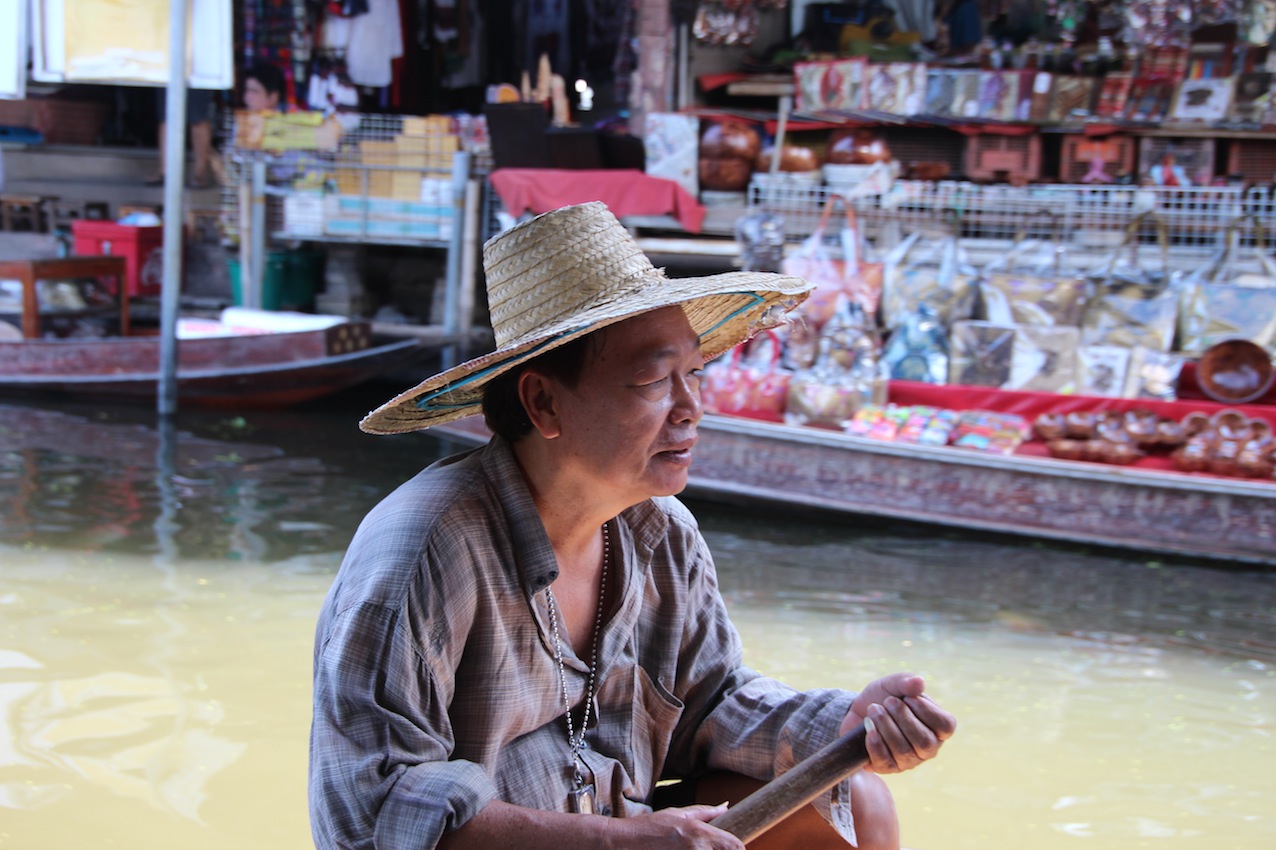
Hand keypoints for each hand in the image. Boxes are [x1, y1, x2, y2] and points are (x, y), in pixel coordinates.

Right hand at [602, 804, 742, 849]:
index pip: (735, 846)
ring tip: (692, 848)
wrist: (623, 844)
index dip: (738, 848)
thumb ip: (704, 812)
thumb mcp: (677, 814)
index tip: (734, 848)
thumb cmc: (648, 828)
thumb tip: (725, 807)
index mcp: (699, 833)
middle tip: (711, 847)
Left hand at [839, 672, 955, 774]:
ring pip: (903, 751)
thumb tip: (919, 681)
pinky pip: (885, 761)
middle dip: (902, 717)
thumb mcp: (892, 684)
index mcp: (936, 727)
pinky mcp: (887, 767)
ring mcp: (908, 760)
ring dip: (885, 725)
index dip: (927, 711)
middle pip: (924, 741)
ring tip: (873, 710)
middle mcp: (927, 747)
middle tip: (887, 702)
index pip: (946, 726)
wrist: (857, 712)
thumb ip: (906, 681)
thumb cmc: (882, 698)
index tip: (909, 698)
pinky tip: (868, 728)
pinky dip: (875, 742)